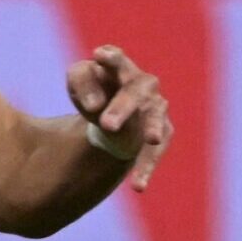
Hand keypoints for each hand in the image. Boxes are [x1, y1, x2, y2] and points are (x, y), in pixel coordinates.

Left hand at [66, 43, 172, 190]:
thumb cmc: (94, 91)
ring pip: (155, 118)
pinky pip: (156, 150)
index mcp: (119, 68)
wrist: (111, 115)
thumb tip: (96, 105)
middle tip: (107, 124)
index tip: (99, 55)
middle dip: (123, 107)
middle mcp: (142, 85)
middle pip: (135, 92)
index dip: (110, 58)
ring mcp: (155, 108)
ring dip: (151, 129)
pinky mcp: (163, 132)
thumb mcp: (78, 84)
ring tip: (150, 139)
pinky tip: (137, 185)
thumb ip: (81, 83)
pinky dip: (146, 166)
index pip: (115, 59)